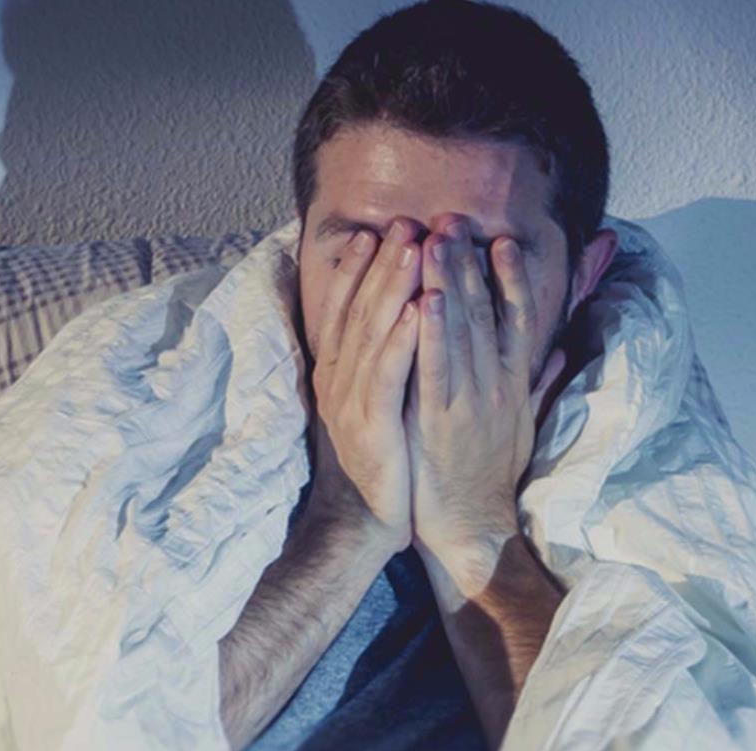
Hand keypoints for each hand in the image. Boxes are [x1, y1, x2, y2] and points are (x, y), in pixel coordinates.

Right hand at [303, 217, 423, 552]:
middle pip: (359, 308)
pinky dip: (400, 339)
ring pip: (371, 332)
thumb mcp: (379, 404)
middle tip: (405, 223)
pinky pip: (387, 374)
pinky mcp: (370, 425)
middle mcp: (338, 378)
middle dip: (383, 263)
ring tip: (413, 247)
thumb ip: (384, 364)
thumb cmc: (383, 460)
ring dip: (392, 287)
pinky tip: (417, 309)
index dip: (359, 268)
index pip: (346, 308)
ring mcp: (350, 400)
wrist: (364, 522)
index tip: (378, 231)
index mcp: (341, 371)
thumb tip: (398, 324)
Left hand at [405, 216, 567, 590]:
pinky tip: (423, 298)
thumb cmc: (490, 475)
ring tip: (435, 239)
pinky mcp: (439, 420)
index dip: (510, 278)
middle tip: (452, 218)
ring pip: (461, 331)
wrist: (473, 526)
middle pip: (485, 313)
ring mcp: (469, 401)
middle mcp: (496, 385)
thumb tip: (568, 349)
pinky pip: (435, 367)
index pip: (517, 320)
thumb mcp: (524, 423)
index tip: (500, 240)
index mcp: (514, 384)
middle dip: (467, 262)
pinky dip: (431, 331)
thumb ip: (542, 382)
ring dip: (448, 281)